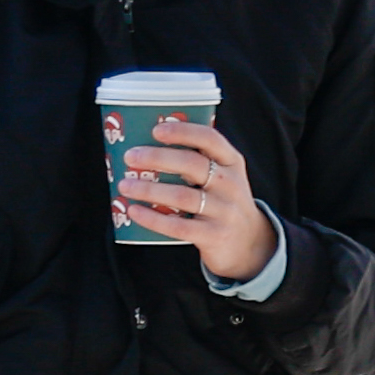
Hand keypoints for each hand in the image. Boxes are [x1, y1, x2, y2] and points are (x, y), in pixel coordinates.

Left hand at [124, 113, 278, 281]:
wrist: (249, 244)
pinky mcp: (214, 236)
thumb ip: (198, 161)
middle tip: (130, 157)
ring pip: (182, 196)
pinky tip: (134, 211)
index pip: (210, 139)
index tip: (156, 130)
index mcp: (231, 162)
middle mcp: (231, 185)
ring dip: (149, 189)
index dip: (182, 132)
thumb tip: (146, 146)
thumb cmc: (223, 203)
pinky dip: (153, 218)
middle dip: (157, 158)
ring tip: (125, 185)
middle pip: (192, 165)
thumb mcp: (223, 177)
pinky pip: (179, 226)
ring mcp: (224, 211)